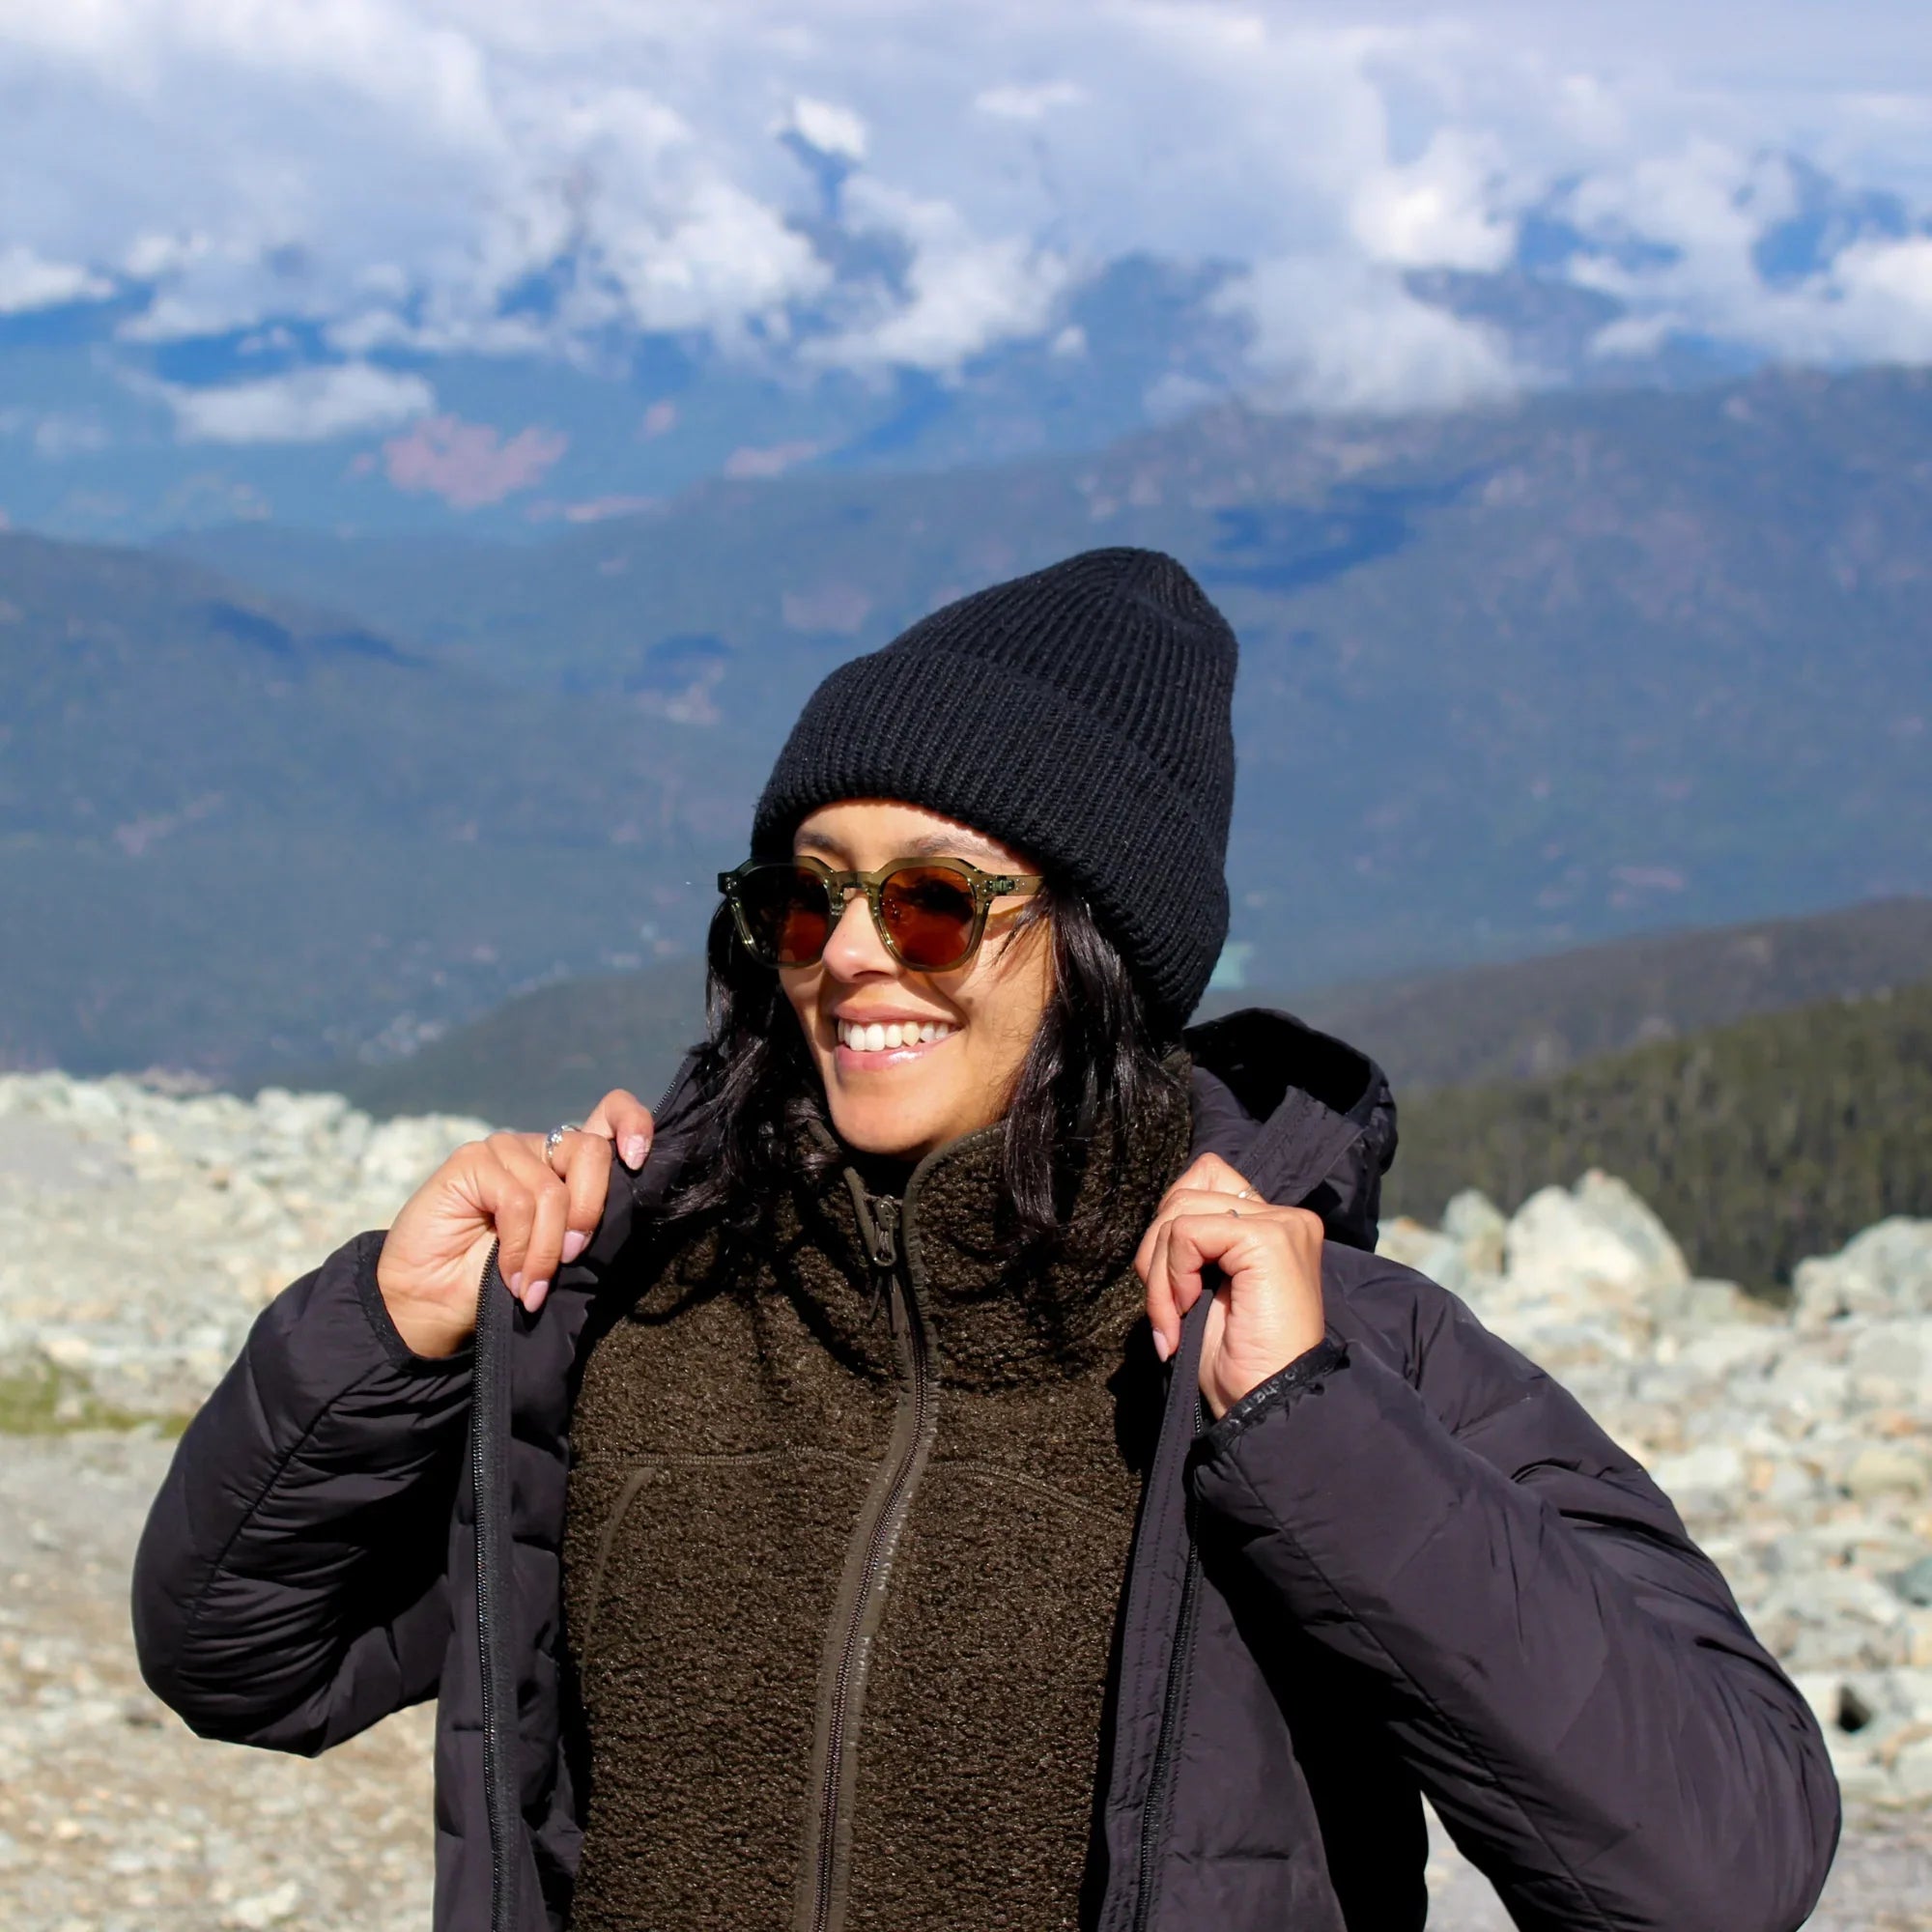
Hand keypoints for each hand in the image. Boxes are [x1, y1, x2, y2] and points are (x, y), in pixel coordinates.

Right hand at [374, 1089, 654, 1358]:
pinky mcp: (472, 1161)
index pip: (611, 1117)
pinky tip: (511, 1276)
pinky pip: (518, 1202)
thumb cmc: (502, 1280)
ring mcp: (505, 1150)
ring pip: (553, 1190)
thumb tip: (629, 1210)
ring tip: (531, 1285)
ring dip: (546, 1250)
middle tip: (572, 1258)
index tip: (638, 1162)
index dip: (634, 1125)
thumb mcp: (559, 1252)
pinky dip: (520, 1248)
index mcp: (569, 1164)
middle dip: (590, 1211)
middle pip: (591, 1151)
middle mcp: (540, 1149)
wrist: (435, 1305)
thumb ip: (585, 1221)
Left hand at [1133, 1152, 1326, 1419]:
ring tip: (1172, 1318)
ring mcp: (1282, 1224)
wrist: (1265, 1406)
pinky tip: (1186, 1312)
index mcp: (1272, 1225)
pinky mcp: (1269, 1238)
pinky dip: (1170, 1276)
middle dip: (1155, 1252)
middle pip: (1184, 1192)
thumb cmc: (1235, 1360)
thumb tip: (1159, 1219)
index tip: (1173, 1284)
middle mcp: (1285, 1216)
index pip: (1205, 1177)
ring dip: (1159, 1273)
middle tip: (1165, 1311)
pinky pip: (1187, 1233)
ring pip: (1179, 1212)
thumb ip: (1194, 1241)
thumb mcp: (1204, 1287)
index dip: (1171, 1223)